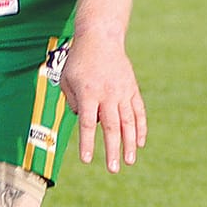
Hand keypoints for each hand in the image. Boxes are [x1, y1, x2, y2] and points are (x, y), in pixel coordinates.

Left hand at [64, 30, 146, 168]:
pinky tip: (140, 143)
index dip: (87, 143)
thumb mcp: (66, 79)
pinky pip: (138, 111)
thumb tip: (84, 121)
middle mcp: (108, 94)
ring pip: (128, 122)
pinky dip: (140, 128)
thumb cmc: (79, 60)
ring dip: (129, 143)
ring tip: (129, 161)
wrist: (101, 37)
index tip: (86, 160)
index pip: (88, 124)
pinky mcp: (132, 89)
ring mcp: (123, 92)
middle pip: (111, 127)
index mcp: (89, 93)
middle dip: (112, 150)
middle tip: (113, 169)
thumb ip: (72, 102)